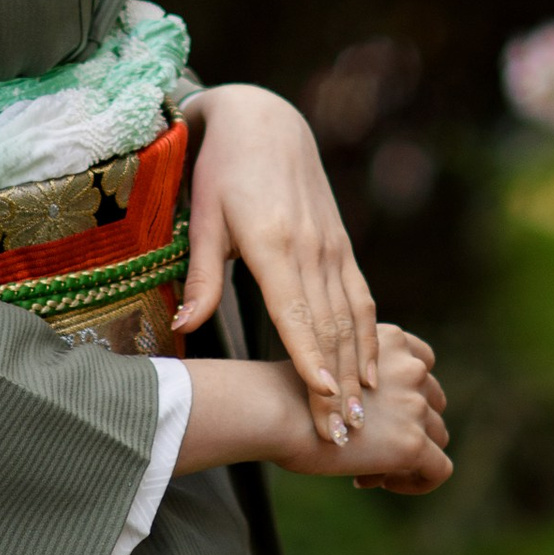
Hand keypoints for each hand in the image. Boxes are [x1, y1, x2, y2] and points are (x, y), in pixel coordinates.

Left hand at [176, 80, 380, 444]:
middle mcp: (310, 247)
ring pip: (352, 317)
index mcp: (272, 243)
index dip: (310, 359)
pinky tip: (371, 369)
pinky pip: (361, 297)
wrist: (265, 120)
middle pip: (329, 327)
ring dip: (357, 367)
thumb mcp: (203, 217)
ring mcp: (331, 246)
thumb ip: (202, 277)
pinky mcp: (341, 244)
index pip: (295, 314)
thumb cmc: (223, 169)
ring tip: (360, 414)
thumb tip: (183, 330)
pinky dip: (369, 336)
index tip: (322, 400)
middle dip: (336, 383)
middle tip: (340, 434)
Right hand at [178, 333, 450, 496]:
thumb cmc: (287, 393)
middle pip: (432, 402)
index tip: (372, 413)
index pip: (422, 365)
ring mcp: (415, 404)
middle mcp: (410, 367)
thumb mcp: (333, 366)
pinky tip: (384, 483)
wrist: (277, 412)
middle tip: (365, 447)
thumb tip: (373, 415)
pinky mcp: (413, 443)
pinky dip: (419, 481)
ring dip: (406, 453)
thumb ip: (362, 378)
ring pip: (437, 435)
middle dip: (404, 426)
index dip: (404, 392)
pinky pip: (439, 469)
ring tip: (366, 468)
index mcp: (390, 340)